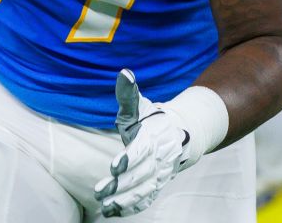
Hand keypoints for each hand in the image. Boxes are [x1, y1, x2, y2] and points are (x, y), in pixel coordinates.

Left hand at [94, 70, 196, 217]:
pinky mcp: (157, 185)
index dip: (130, 159)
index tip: (115, 166)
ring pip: (145, 189)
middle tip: (102, 190)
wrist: (179, 136)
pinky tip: (114, 212)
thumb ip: (128, 94)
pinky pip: (147, 198)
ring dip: (125, 199)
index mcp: (153, 137)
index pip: (142, 150)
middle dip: (122, 183)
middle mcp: (159, 157)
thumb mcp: (139, 107)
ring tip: (106, 205)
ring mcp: (160, 173)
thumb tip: (124, 73)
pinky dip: (132, 207)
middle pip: (142, 173)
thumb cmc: (152, 120)